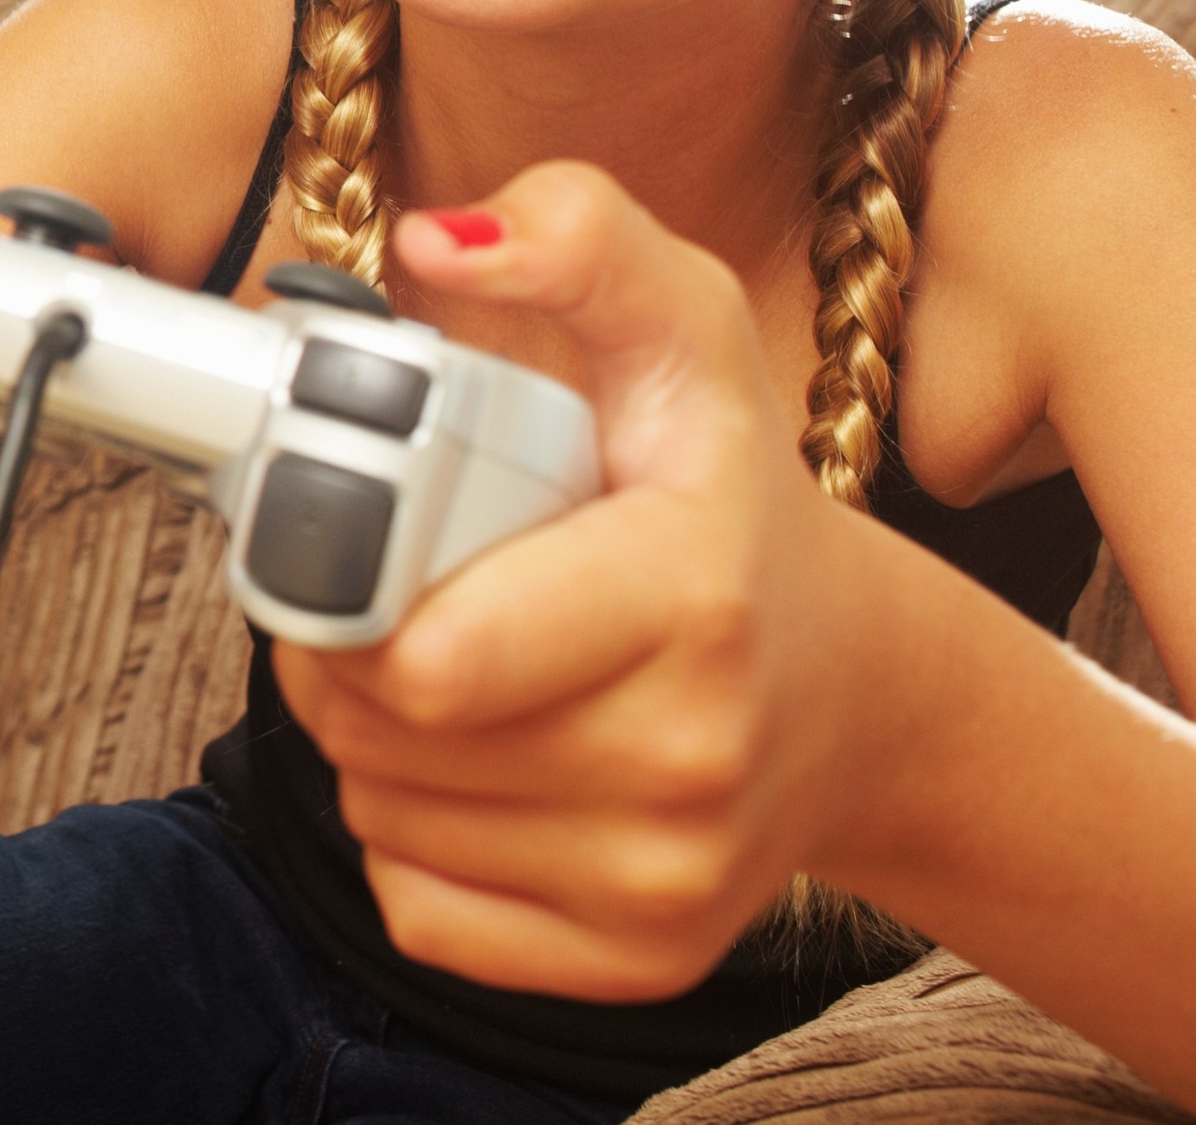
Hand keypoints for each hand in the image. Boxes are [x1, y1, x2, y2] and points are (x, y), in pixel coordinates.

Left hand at [272, 163, 872, 1001]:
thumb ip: (574, 239)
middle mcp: (693, 753)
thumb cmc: (726, 494)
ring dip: (370, 744)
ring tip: (449, 668)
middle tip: (392, 592)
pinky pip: (423, 911)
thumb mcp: (676, 326)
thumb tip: (443, 241)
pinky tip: (479, 764)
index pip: (430, 657)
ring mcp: (671, 875)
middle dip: (341, 654)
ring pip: (384, 820)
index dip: (342, 593)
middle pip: (382, 735)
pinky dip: (412, 840)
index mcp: (693, 593)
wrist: (855, 685)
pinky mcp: (640, 957)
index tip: (363, 537)